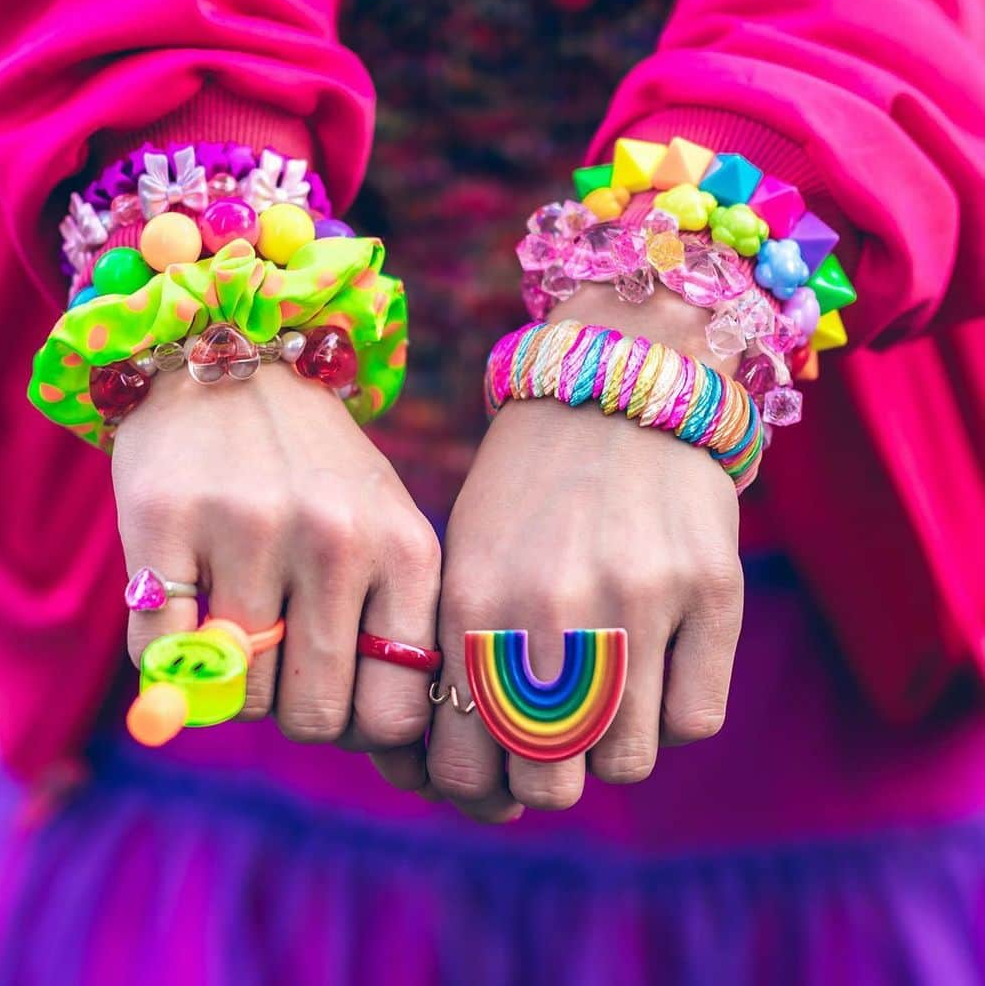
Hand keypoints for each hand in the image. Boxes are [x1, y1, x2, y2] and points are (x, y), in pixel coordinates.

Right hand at [112, 364, 439, 780]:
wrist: (231, 350)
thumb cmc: (316, 465)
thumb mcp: (382, 527)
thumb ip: (390, 631)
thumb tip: (393, 759)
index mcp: (404, 547)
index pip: (396, 713)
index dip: (361, 727)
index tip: (341, 695)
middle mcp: (333, 538)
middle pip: (311, 716)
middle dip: (292, 706)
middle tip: (281, 654)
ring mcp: (246, 528)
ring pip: (234, 694)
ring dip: (230, 675)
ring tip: (239, 606)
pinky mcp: (162, 520)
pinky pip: (158, 657)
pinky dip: (167, 654)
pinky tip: (186, 595)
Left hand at [428, 286, 743, 821]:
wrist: (616, 386)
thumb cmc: (529, 488)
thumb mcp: (468, 559)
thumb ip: (462, 660)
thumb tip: (475, 771)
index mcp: (474, 601)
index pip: (465, 768)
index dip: (482, 788)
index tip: (498, 768)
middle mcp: (551, 607)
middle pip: (549, 783)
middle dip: (549, 777)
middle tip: (558, 741)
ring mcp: (639, 599)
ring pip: (628, 762)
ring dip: (616, 745)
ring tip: (611, 693)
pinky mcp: (712, 590)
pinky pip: (696, 722)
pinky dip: (675, 712)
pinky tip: (661, 665)